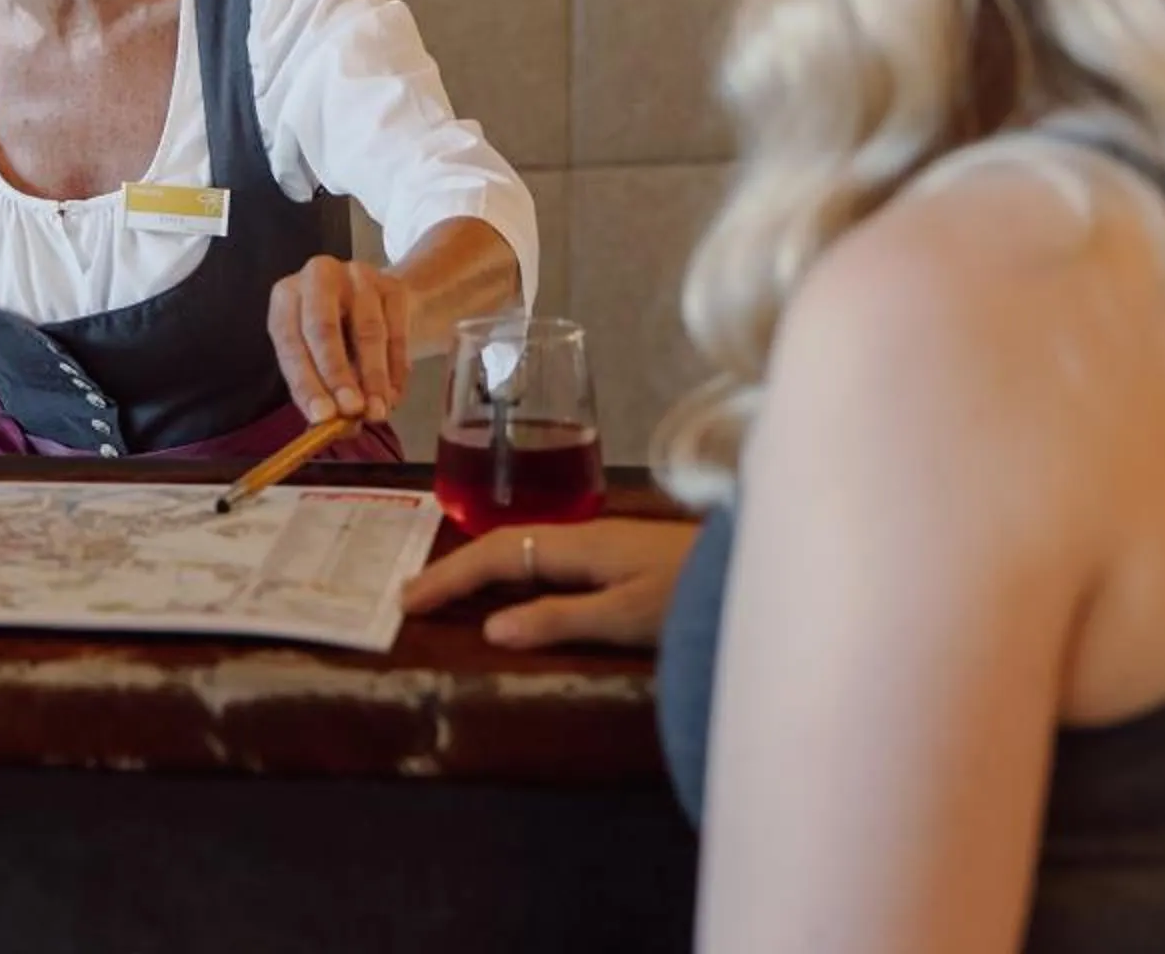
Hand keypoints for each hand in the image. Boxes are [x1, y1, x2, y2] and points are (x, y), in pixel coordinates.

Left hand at [267, 255, 411, 423]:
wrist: (377, 305)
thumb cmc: (336, 337)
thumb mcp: (315, 358)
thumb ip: (319, 389)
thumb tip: (332, 424)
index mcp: (286, 296)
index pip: (289, 341)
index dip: (305, 381)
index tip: (322, 416)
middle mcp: (318, 277)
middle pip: (323, 327)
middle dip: (338, 374)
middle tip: (352, 410)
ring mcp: (357, 276)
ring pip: (367, 330)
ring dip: (373, 377)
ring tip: (377, 412)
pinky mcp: (393, 284)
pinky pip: (397, 331)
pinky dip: (396, 369)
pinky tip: (393, 396)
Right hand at [402, 516, 699, 649]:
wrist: (757, 570)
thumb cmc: (695, 595)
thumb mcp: (627, 616)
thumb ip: (560, 619)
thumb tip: (490, 627)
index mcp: (579, 545)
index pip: (496, 554)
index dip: (450, 577)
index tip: (407, 600)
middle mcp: (585, 536)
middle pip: (505, 544)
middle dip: (457, 568)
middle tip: (414, 597)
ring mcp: (605, 543)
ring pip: (526, 547)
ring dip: (483, 566)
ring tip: (450, 591)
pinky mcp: (622, 557)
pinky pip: (547, 557)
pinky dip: (514, 571)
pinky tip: (517, 588)